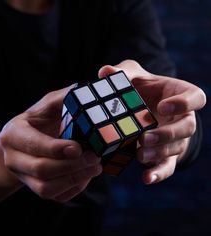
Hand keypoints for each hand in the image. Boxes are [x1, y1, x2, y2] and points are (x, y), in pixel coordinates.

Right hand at [0, 86, 101, 202]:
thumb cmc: (42, 119)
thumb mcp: (50, 104)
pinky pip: (54, 196)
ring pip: (46, 189)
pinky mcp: (35, 187)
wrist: (30, 140)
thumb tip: (89, 87)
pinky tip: (86, 176)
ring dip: (74, 179)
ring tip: (95, 168)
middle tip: (94, 158)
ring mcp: (24, 176)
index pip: (33, 145)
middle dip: (70, 166)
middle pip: (40, 170)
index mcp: (14, 134)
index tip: (78, 148)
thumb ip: (65, 96)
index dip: (56, 149)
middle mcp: (14, 157)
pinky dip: (73, 189)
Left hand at [99, 60, 205, 183]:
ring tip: (139, 155)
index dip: (184, 103)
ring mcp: (175, 138)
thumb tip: (104, 72)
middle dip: (167, 134)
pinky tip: (146, 178)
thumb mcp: (132, 75)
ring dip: (158, 153)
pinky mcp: (166, 154)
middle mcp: (182, 118)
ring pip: (175, 148)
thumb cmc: (141, 87)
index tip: (164, 106)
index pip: (195, 97)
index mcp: (179, 95)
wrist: (141, 106)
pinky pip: (167, 166)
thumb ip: (122, 72)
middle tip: (146, 138)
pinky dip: (158, 173)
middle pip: (186, 128)